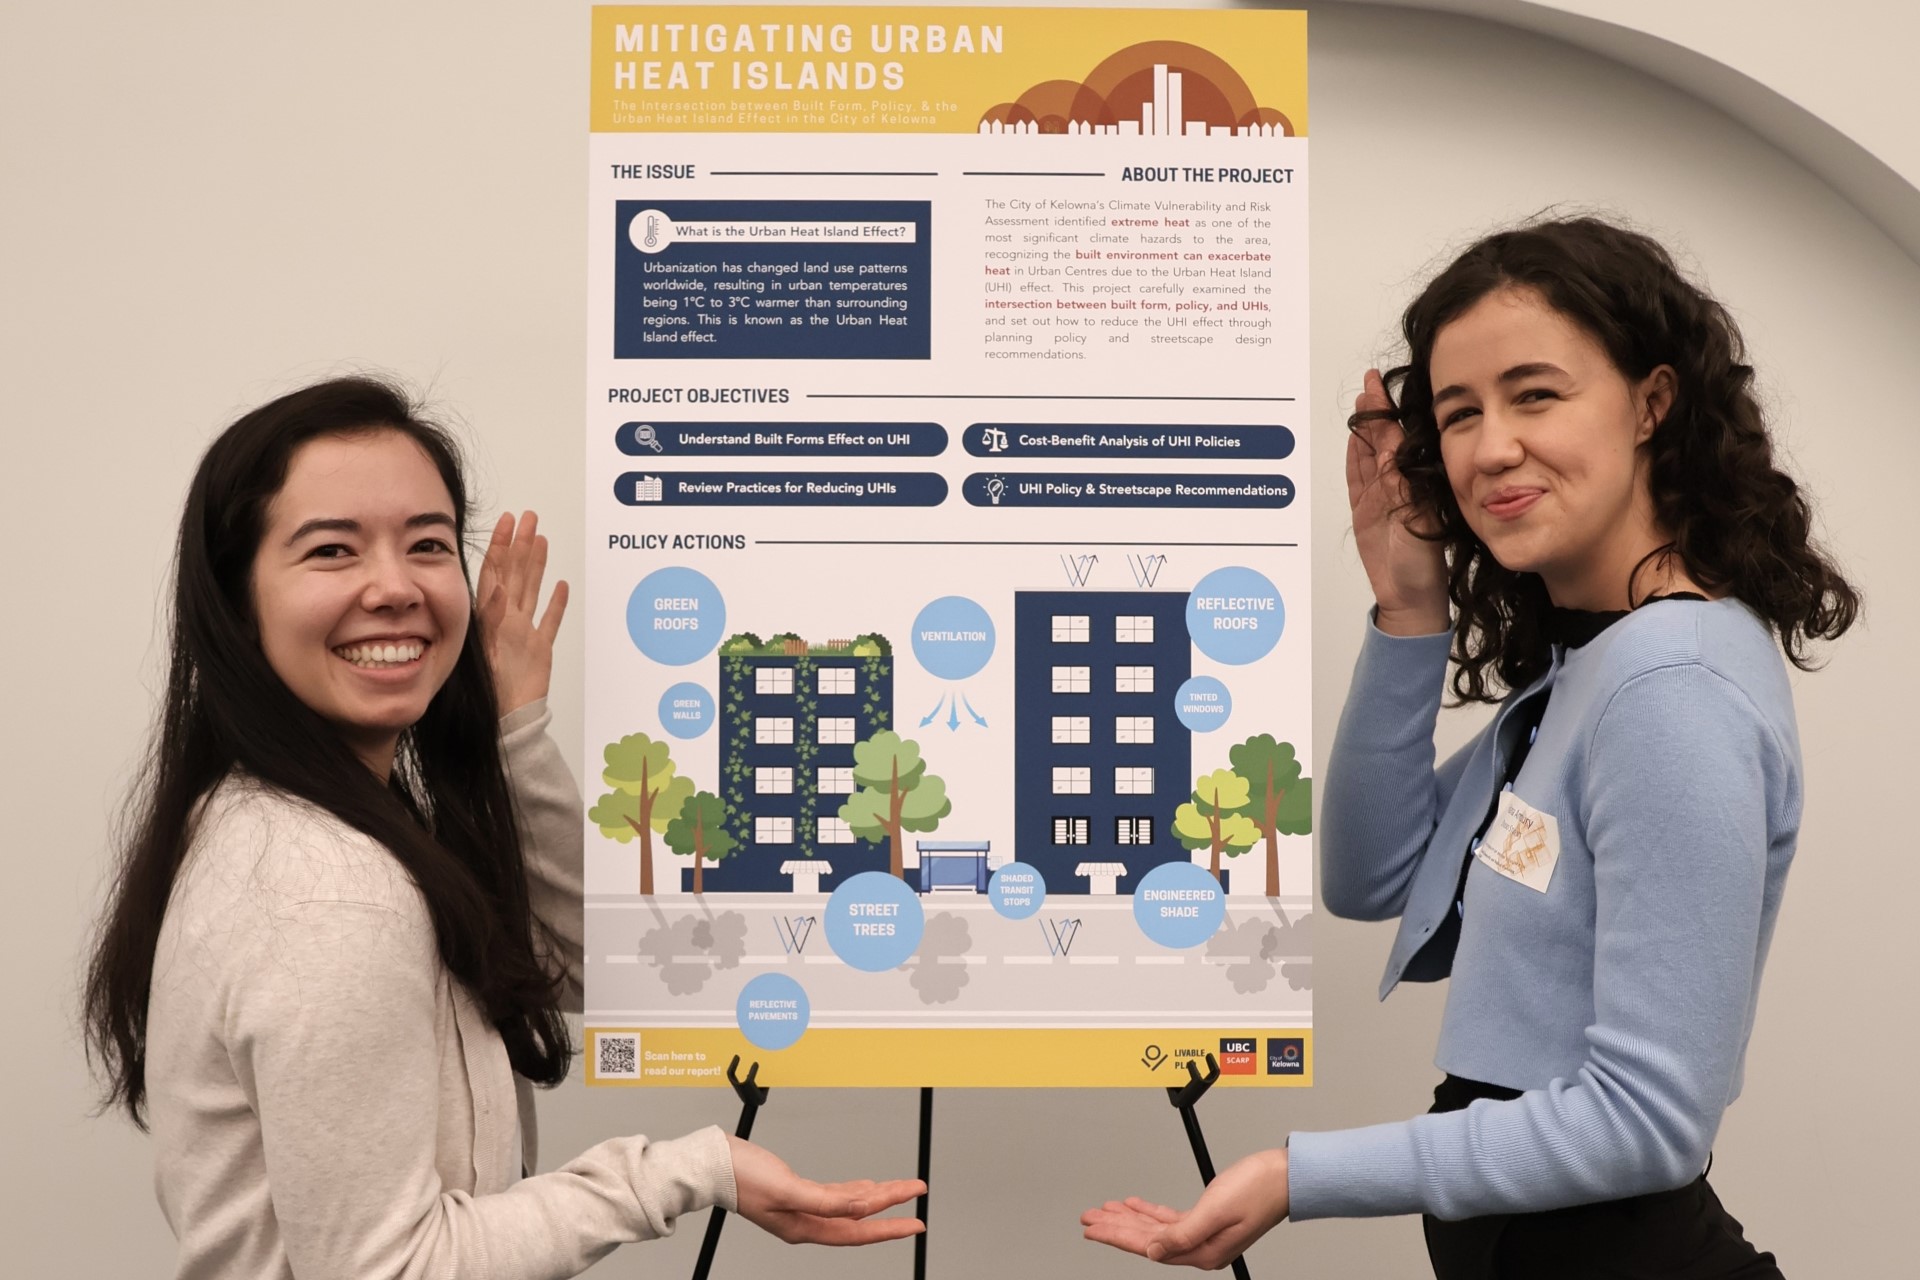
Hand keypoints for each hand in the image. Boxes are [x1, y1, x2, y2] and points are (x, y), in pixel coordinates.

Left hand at [475, 511, 567, 715]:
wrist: (505, 721)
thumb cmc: (488, 692)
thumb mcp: (486, 651)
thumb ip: (493, 618)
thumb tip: (498, 586)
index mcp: (491, 618)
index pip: (496, 572)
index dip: (501, 545)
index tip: (507, 520)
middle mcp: (507, 621)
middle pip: (516, 574)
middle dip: (521, 544)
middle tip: (528, 518)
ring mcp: (525, 634)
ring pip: (532, 590)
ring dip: (536, 564)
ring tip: (541, 539)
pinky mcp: (540, 651)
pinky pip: (549, 621)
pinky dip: (556, 604)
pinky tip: (560, 586)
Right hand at [728, 1136, 925, 1245]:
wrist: (713, 1163)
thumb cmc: (741, 1177)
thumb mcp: (788, 1189)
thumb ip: (826, 1201)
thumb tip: (861, 1209)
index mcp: (803, 1228)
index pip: (857, 1232)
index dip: (890, 1228)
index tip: (916, 1223)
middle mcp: (805, 1221)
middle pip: (858, 1219)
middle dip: (892, 1208)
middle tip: (918, 1194)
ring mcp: (801, 1207)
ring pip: (850, 1205)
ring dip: (877, 1196)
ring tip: (903, 1189)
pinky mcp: (797, 1191)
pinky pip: (836, 1194)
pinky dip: (855, 1190)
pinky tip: (867, 1187)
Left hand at [1082, 1147, 1289, 1268]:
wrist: (1286, 1175)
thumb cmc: (1260, 1188)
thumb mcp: (1216, 1210)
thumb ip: (1182, 1233)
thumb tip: (1152, 1250)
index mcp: (1203, 1251)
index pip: (1148, 1245)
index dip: (1117, 1236)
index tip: (1093, 1229)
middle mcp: (1201, 1246)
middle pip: (1147, 1238)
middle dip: (1116, 1227)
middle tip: (1089, 1219)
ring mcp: (1204, 1233)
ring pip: (1155, 1228)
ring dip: (1129, 1217)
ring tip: (1104, 1211)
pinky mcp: (1207, 1218)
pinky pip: (1169, 1218)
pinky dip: (1149, 1210)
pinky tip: (1134, 1204)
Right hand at [1345, 369, 1449, 635]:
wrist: (1410, 599)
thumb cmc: (1422, 567)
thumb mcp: (1416, 522)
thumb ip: (1401, 488)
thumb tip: (1391, 452)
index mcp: (1415, 486)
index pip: (1399, 442)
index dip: (1390, 416)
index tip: (1383, 389)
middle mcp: (1397, 487)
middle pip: (1381, 443)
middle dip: (1376, 413)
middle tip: (1370, 384)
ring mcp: (1379, 499)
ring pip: (1367, 456)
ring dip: (1363, 430)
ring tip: (1361, 401)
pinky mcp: (1364, 512)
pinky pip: (1355, 478)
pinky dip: (1353, 458)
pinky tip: (1352, 439)